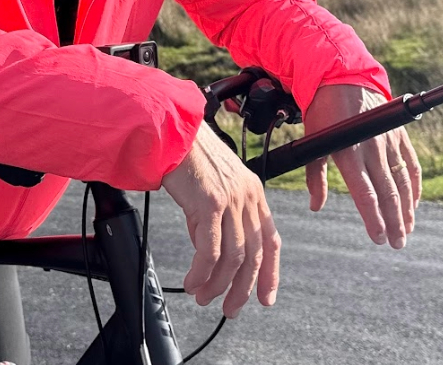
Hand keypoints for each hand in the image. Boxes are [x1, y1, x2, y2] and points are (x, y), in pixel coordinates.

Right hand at [159, 121, 280, 317]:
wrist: (171, 133)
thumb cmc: (188, 157)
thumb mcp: (212, 190)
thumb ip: (215, 221)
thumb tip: (208, 254)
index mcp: (254, 193)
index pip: (271, 240)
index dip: (270, 273)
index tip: (265, 298)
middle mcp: (248, 197)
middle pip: (254, 255)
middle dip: (242, 288)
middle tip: (229, 308)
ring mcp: (231, 200)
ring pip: (234, 258)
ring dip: (218, 284)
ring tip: (203, 297)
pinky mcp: (210, 203)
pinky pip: (210, 251)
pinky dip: (202, 273)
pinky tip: (193, 282)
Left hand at [303, 84, 421, 248]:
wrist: (343, 78)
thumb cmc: (323, 113)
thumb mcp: (313, 143)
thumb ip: (316, 177)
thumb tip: (316, 206)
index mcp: (348, 153)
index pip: (366, 194)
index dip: (373, 219)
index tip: (379, 238)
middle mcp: (372, 148)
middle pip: (388, 194)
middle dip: (394, 222)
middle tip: (397, 243)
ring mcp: (388, 141)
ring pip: (402, 183)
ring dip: (406, 209)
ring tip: (407, 229)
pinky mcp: (399, 135)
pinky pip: (412, 165)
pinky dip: (414, 186)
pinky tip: (413, 203)